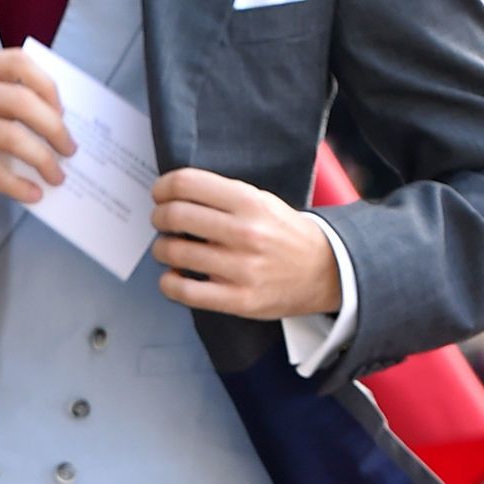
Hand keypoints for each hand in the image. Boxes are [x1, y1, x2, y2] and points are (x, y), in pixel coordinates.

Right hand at [0, 41, 71, 205]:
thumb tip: (46, 119)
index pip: (20, 65)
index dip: (47, 87)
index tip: (61, 109)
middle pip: (24, 103)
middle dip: (55, 129)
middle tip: (70, 150)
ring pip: (14, 136)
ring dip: (43, 159)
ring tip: (57, 177)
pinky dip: (18, 184)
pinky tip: (33, 195)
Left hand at [151, 169, 341, 320]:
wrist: (325, 270)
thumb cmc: (285, 234)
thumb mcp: (262, 201)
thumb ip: (222, 197)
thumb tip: (175, 196)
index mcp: (249, 202)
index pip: (187, 184)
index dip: (164, 187)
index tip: (160, 194)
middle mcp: (244, 232)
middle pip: (175, 215)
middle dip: (159, 217)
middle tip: (161, 221)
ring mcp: (241, 268)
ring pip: (173, 252)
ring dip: (162, 249)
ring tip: (169, 248)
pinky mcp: (238, 299)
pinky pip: (185, 291)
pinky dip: (169, 282)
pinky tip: (174, 276)